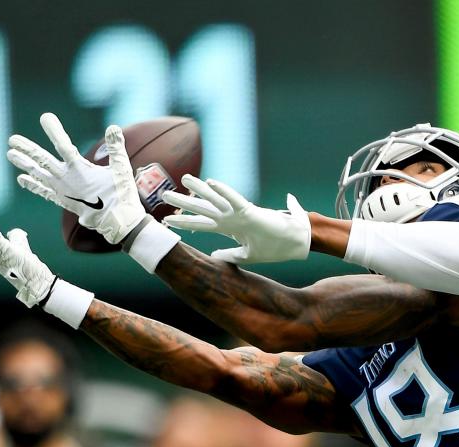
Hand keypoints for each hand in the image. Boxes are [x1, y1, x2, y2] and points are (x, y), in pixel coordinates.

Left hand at [7, 113, 145, 243]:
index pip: (63, 145)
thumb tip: (112, 127)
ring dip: (24, 164)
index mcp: (80, 170)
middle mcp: (66, 180)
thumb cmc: (121, 195)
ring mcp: (63, 191)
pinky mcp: (64, 201)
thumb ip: (116, 147)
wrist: (118, 222)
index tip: (45, 117)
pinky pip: (44, 192)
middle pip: (42, 161)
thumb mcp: (121, 169)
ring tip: (10, 154)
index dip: (54, 131)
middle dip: (27, 149)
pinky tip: (21, 179)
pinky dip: (32, 185)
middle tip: (12, 139)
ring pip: (39, 175)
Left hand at [162, 175, 310, 263]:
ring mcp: (240, 213)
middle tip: (163, 195)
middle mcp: (231, 218)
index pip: (201, 224)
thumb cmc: (275, 248)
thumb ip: (229, 254)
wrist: (294, 245)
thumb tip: (213, 255)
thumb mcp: (246, 255)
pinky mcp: (251, 212)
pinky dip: (224, 191)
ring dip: (198, 190)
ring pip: (215, 200)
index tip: (167, 219)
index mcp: (230, 228)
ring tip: (183, 179)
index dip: (184, 222)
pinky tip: (211, 183)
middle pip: (202, 209)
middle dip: (183, 203)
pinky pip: (235, 199)